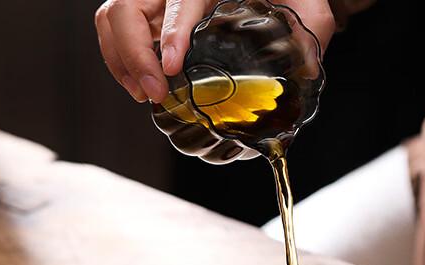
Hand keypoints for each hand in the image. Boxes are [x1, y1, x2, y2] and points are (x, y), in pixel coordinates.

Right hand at [95, 0, 334, 103]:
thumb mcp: (306, 3)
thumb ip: (311, 25)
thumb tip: (308, 66)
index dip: (171, 31)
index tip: (171, 67)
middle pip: (127, 7)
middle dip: (134, 53)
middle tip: (156, 94)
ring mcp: (159, 2)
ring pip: (114, 18)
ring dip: (121, 60)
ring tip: (146, 95)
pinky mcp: (151, 20)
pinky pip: (116, 33)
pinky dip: (120, 63)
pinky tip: (142, 89)